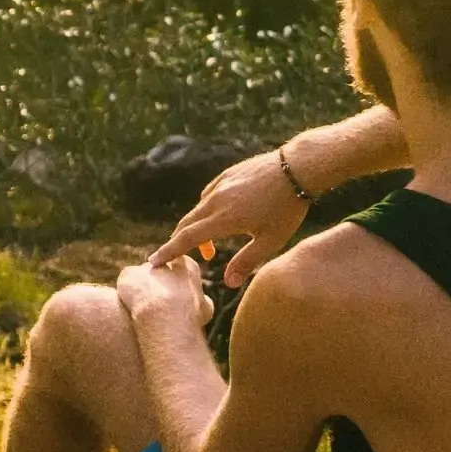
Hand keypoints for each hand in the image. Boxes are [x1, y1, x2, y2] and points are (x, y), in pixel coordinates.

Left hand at [116, 255, 213, 334]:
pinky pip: (127, 284)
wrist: (165, 316)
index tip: (173, 298)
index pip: (180, 268)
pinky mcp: (128, 273)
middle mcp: (166, 261)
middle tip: (157, 306)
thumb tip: (204, 301)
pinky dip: (128, 294)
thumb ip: (203, 302)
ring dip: (142, 290)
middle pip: (160, 271)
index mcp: (188, 266)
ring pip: (142, 278)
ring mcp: (146, 266)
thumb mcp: (205, 310)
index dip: (175, 283)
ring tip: (145, 309)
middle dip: (158, 285)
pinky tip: (132, 307)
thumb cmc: (188, 315)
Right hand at [149, 142, 313, 286]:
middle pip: (186, 224)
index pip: (188, 238)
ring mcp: (220, 185)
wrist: (296, 168)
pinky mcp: (226, 175)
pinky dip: (205, 211)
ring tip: (209, 245)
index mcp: (224, 219)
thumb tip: (228, 283)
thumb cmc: (287, 208)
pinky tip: (220, 217)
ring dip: (196, 228)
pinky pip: (208, 196)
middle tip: (176, 258)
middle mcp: (216, 200)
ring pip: (197, 210)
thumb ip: (247, 261)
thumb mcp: (271, 241)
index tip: (153, 262)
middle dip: (178, 242)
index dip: (169, 252)